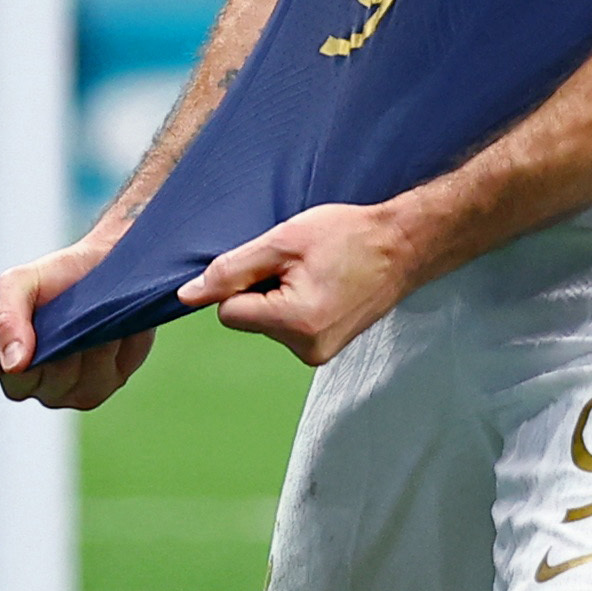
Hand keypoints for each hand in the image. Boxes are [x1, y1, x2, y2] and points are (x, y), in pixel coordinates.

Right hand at [0, 230, 149, 409]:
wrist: (111, 270)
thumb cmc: (60, 276)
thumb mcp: (24, 281)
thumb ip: (7, 317)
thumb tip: (13, 365)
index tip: (13, 347)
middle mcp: (25, 378)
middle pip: (29, 382)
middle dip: (50, 346)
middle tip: (64, 314)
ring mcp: (61, 390)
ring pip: (69, 384)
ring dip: (85, 345)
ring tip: (91, 318)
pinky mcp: (98, 389)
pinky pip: (100, 382)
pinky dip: (110, 353)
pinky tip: (111, 335)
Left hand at [186, 200, 429, 367]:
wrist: (403, 246)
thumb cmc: (349, 236)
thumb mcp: (283, 240)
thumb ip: (231, 269)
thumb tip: (187, 295)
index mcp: (295, 322)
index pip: (229, 311)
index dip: (244, 281)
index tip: (277, 263)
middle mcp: (306, 348)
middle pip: (248, 320)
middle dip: (263, 290)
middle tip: (301, 266)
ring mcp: (318, 354)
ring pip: (266, 324)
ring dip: (280, 297)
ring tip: (316, 274)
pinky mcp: (325, 351)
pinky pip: (287, 328)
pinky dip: (296, 307)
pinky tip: (322, 287)